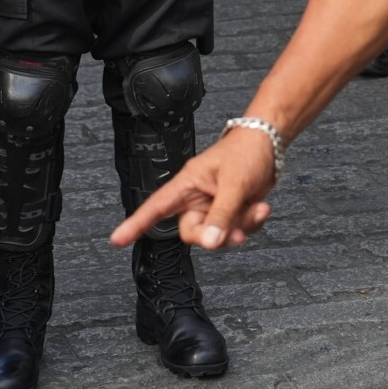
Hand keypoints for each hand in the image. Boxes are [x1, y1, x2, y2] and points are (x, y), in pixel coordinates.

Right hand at [110, 127, 277, 251]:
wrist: (270, 145)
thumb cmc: (246, 152)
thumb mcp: (234, 184)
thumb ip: (222, 214)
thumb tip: (210, 243)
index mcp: (188, 184)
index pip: (156, 206)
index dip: (136, 224)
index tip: (117, 239)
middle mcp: (197, 198)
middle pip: (193, 232)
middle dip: (216, 235)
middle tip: (236, 231)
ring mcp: (214, 206)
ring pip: (217, 234)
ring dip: (240, 227)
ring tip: (257, 208)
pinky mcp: (230, 212)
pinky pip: (234, 231)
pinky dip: (250, 224)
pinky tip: (260, 208)